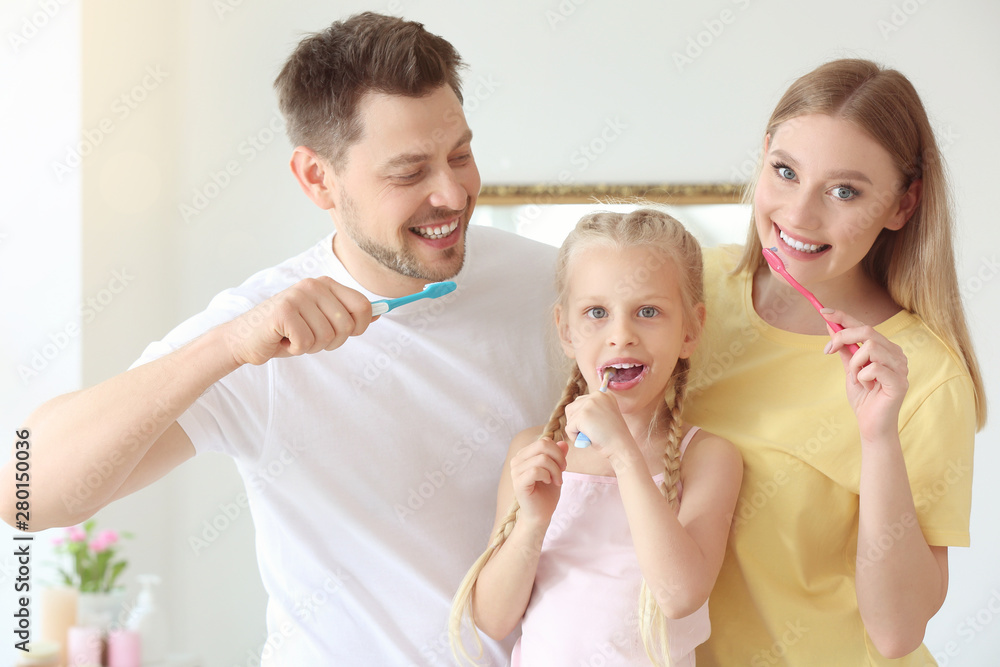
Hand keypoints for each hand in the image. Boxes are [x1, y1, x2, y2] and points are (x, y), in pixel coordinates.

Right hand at [223, 277, 375, 365]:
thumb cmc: (286, 332)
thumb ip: (348, 315)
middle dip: (332, 341)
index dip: (359, 327)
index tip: (343, 334)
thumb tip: (379, 313)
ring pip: (327, 337)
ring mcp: (297, 296)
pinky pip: (307, 343)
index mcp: (325, 284)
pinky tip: (282, 340)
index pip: (363, 306)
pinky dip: (295, 349)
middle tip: (310, 338)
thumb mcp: (321, 321)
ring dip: (311, 346)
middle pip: (346, 325)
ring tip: (294, 337)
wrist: (246, 339)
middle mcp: (312, 285)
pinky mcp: (283, 312)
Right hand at [509, 437, 567, 525]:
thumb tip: (564, 442)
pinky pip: (536, 470)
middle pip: (542, 445)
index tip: (562, 467)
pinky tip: (548, 482)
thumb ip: (558, 456)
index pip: (544, 441)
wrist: (540, 514)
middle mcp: (517, 460)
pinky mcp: (518, 483)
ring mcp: (516, 471)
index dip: (558, 452)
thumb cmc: (546, 493)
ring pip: (542, 458)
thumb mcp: (556, 471)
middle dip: (558, 458)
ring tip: (557, 481)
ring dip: (555, 470)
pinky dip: (547, 476)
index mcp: (524, 455)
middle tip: (562, 472)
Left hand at [564, 390, 636, 470]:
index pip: (581, 402)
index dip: (584, 418)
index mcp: (603, 394)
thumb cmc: (612, 437)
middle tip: (592, 432)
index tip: (597, 427)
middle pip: (572, 408)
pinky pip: (569, 428)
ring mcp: (589, 404)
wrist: (622, 447)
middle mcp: (596, 395)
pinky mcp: (582, 415)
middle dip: (576, 422)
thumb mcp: (604, 416)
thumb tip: (571, 413)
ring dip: (575, 429)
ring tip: (590, 435)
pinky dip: (575, 437)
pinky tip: (588, 440)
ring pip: (569, 417)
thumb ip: (592, 410)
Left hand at [822, 308, 908, 440]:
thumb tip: (830, 326)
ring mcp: (901, 367)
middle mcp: (896, 354)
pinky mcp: (899, 382)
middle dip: (842, 337)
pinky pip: (874, 368)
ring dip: (854, 364)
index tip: (823, 311)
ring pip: (870, 348)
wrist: (871, 425)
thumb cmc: (863, 397)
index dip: (844, 316)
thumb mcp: (849, 369)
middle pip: (868, 331)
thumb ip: (843, 349)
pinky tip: (866, 387)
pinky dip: (862, 377)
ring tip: (856, 378)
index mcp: (885, 349)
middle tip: (827, 350)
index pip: (865, 325)